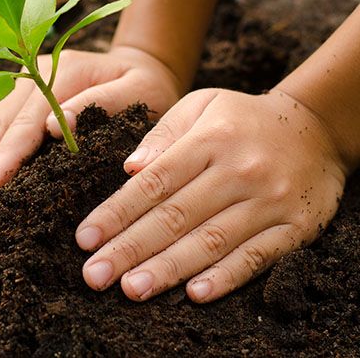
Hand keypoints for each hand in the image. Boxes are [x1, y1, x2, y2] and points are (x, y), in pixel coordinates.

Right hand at [0, 45, 181, 200]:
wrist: (141, 66)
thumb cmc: (146, 86)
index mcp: (62, 71)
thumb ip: (102, 103)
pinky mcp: (20, 99)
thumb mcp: (139, 91)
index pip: (28, 120)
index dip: (7, 155)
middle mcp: (34, 74)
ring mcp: (23, 85)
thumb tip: (55, 128)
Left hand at [75, 88, 347, 302]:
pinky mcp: (295, 226)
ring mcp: (269, 201)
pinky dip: (226, 277)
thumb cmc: (243, 118)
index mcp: (209, 140)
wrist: (314, 128)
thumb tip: (129, 169)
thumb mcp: (201, 104)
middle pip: (175, 216)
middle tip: (95, 275)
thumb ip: (163, 133)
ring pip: (211, 241)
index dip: (117, 212)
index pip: (154, 182)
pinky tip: (195, 293)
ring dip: (168, 269)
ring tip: (131, 289)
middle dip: (130, 248)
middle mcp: (238, 172)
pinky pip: (257, 256)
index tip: (85, 238)